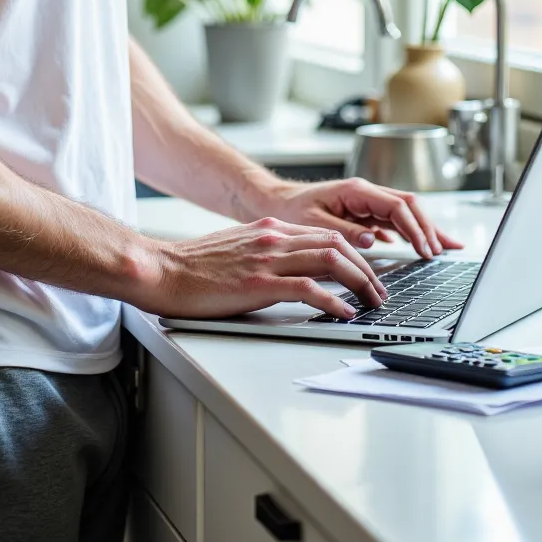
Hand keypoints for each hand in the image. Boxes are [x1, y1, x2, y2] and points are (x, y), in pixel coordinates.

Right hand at [133, 218, 389, 320]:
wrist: (162, 269)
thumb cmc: (192, 267)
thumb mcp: (236, 248)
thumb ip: (265, 252)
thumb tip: (290, 271)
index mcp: (269, 228)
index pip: (326, 233)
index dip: (354, 252)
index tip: (368, 270)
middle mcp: (273, 237)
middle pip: (337, 244)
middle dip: (366, 268)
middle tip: (379, 290)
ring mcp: (267, 259)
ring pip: (330, 260)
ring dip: (359, 282)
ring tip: (372, 301)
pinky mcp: (258, 283)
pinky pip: (308, 289)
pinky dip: (333, 300)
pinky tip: (344, 312)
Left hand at [259, 177, 464, 258]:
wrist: (273, 202)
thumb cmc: (290, 210)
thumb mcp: (314, 222)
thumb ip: (344, 230)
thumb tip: (372, 239)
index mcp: (357, 190)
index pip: (397, 206)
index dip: (415, 228)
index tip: (426, 249)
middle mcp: (365, 193)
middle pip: (408, 206)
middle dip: (428, 227)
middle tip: (442, 251)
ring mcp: (365, 202)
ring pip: (404, 213)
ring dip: (423, 229)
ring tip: (443, 248)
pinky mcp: (362, 213)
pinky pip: (392, 221)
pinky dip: (409, 232)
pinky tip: (419, 245)